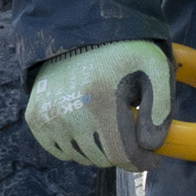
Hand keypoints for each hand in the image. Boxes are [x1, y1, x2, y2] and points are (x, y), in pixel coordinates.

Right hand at [25, 40, 173, 166]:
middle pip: (102, 159)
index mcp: (101, 102)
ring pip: (81, 157)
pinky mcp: (34, 117)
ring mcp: (48, 117)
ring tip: (111, 126)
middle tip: (133, 136)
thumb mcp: (154, 67)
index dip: (141, 162)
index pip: (121, 154)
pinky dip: (76, 147)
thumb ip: (161, 106)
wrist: (79, 33)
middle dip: (123, 152)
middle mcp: (70, 113)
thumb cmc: (123, 51)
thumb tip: (152, 145)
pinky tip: (90, 128)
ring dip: (100, 150)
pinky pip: (59, 151)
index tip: (152, 159)